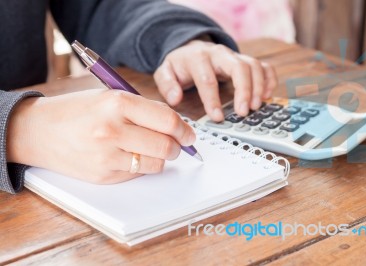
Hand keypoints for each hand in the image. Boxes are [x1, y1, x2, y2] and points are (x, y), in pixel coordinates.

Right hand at [7, 89, 195, 183]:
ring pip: (156, 164)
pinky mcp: (103, 175)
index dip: (185, 129)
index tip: (190, 134)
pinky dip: (141, 166)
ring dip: (161, 159)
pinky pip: (137, 173)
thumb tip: (175, 124)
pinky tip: (129, 156)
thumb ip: (143, 109)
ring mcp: (107, 155)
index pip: (167, 120)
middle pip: (166, 146)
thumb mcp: (110, 96)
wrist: (38, 130)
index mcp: (118, 103)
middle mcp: (113, 130)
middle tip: (178, 145)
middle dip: (178, 147)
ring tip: (152, 150)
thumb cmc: (77, 111)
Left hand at [154, 40, 277, 120]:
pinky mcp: (245, 61)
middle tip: (243, 112)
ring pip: (253, 65)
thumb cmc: (180, 65)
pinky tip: (267, 96)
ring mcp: (235, 56)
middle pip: (238, 67)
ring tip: (256, 107)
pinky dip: (269, 80)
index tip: (217, 117)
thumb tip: (175, 99)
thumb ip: (167, 84)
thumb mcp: (166, 72)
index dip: (212, 99)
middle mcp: (219, 54)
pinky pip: (263, 66)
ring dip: (258, 87)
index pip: (207, 78)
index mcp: (198, 58)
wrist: (190, 49)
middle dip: (244, 90)